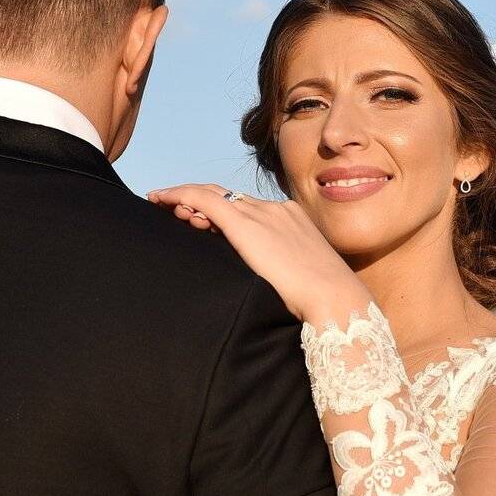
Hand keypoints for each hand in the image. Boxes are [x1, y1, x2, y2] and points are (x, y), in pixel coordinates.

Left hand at [146, 184, 371, 324]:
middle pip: (227, 195)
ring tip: (161, 205)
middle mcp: (276, 209)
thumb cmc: (323, 299)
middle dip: (196, 197)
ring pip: (213, 195)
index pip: (246, 206)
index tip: (198, 215)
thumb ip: (282, 267)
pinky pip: (204, 200)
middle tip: (167, 202)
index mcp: (292, 218)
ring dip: (184, 199)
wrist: (334, 298)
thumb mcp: (302, 276)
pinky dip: (180, 195)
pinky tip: (161, 199)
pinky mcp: (246, 224)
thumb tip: (269, 279)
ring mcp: (262, 213)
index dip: (219, 207)